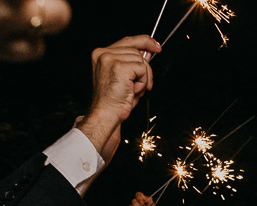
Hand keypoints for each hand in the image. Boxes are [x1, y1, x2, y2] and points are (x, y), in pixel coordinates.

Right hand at [76, 35, 160, 161]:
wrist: (106, 114)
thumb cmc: (113, 101)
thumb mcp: (124, 77)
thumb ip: (133, 62)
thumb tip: (148, 52)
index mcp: (100, 54)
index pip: (127, 41)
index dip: (144, 41)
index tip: (155, 45)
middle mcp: (103, 53)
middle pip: (137, 50)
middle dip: (145, 69)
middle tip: (142, 85)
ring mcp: (110, 59)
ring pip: (141, 60)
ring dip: (143, 78)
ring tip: (132, 89)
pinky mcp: (119, 67)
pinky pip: (142, 69)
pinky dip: (142, 82)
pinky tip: (133, 90)